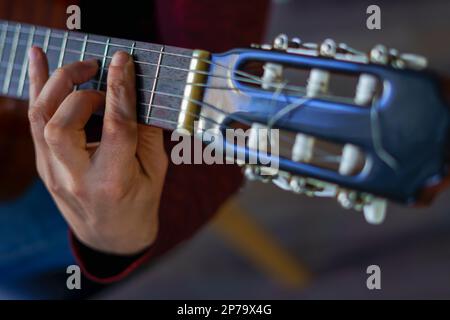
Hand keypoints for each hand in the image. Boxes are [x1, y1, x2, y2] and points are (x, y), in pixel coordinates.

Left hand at [28, 47, 167, 254]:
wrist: (111, 236)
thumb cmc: (140, 202)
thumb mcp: (156, 170)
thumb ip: (148, 131)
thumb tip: (137, 91)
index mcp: (114, 181)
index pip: (116, 127)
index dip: (120, 89)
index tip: (123, 60)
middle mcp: (77, 178)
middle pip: (63, 124)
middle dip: (80, 89)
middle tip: (101, 73)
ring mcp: (53, 173)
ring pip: (39, 118)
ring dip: (56, 83)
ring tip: (82, 67)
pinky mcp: (43, 166)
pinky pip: (35, 121)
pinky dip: (37, 87)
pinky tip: (38, 57)